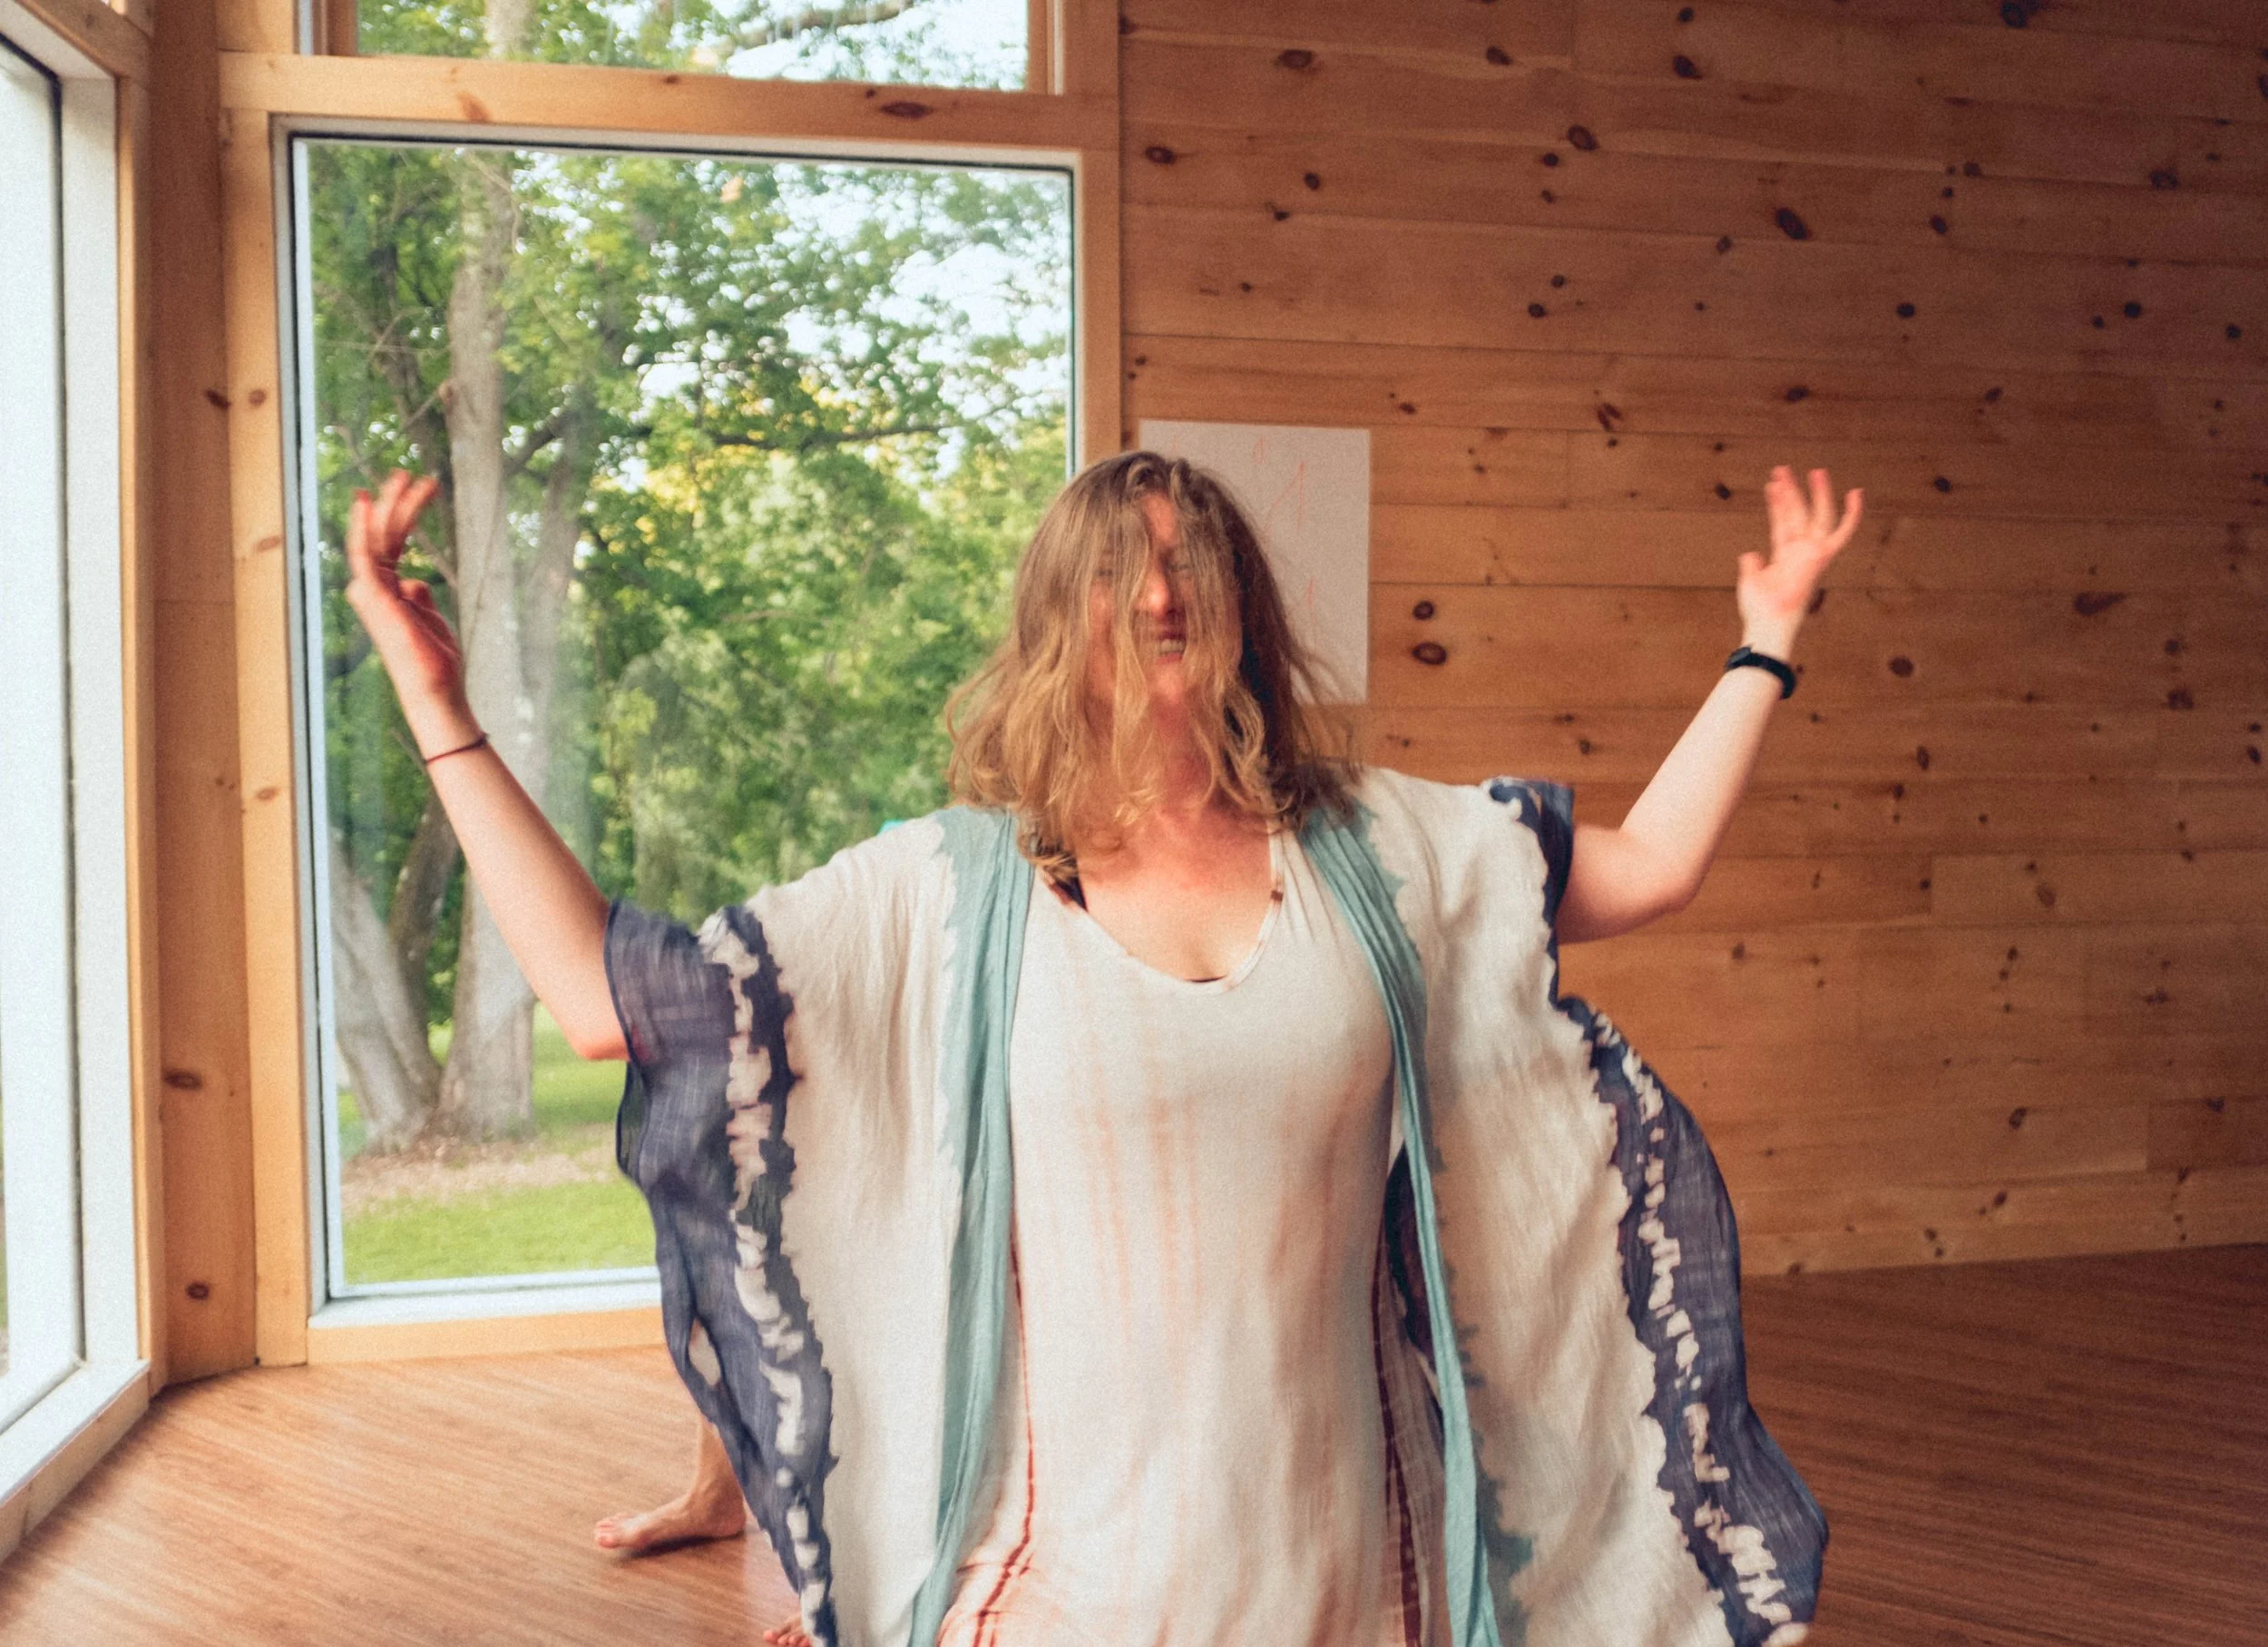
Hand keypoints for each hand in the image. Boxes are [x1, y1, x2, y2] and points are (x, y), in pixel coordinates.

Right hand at [342, 470, 476, 753]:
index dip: (399, 515)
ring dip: (390, 505)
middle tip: (409, 473)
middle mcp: (371, 588)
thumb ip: (418, 594)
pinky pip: (364, 553)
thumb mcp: (430, 616)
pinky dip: (364, 526)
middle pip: (381, 535)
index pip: (389, 544)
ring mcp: (369, 591)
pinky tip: (371, 502)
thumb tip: (414, 579)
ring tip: (406, 477)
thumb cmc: (435, 658)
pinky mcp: (373, 595)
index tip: (415, 490)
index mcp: (385, 591)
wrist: (436, 686)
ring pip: (375, 537)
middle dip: (394, 502)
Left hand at [1738, 465, 1861, 658]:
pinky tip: (1856, 493)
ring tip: (1790, 469)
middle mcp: (1799, 550)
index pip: (1782, 523)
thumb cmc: (1760, 609)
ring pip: (1809, 514)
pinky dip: (1853, 515)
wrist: (1768, 621)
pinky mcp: (1821, 555)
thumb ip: (1752, 565)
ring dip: (1801, 491)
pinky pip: (1843, 533)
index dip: (1777, 504)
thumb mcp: (1751, 581)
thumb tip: (1749, 554)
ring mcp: (1811, 551)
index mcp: (1784, 556)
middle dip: (1790, 491)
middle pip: (1795, 512)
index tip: (1773, 485)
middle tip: (1781, 468)